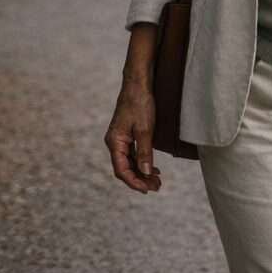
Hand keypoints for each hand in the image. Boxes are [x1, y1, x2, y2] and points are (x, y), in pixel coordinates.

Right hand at [104, 79, 162, 193]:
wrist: (138, 83)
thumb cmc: (140, 103)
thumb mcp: (145, 128)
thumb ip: (145, 151)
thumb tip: (146, 172)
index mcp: (114, 142)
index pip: (122, 170)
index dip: (134, 181)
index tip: (148, 189)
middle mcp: (114, 142)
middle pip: (125, 168)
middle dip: (140, 179)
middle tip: (157, 187)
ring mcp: (120, 138)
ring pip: (129, 162)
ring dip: (142, 172)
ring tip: (157, 180)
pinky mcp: (127, 134)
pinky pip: (132, 153)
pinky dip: (142, 162)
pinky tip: (152, 167)